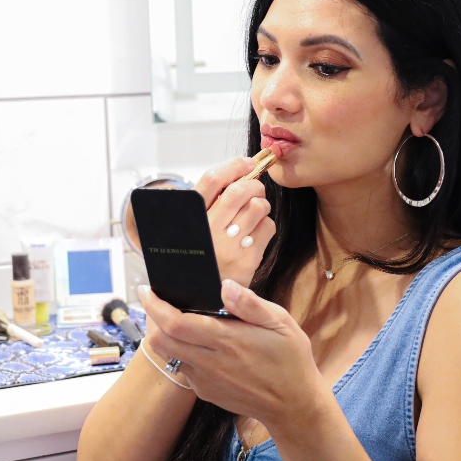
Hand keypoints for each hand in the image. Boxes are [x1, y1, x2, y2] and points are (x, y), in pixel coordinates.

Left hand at [139, 279, 330, 437]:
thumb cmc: (290, 360)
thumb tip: (225, 286)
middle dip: (153, 320)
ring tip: (180, 321)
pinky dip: (183, 353)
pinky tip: (201, 345)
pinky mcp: (206, 392)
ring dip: (167, 337)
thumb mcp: (281, 323)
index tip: (147, 290)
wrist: (293, 406)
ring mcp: (205, 380)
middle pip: (160, 341)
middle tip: (159, 303)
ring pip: (169, 355)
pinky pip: (184, 369)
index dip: (155, 306)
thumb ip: (251, 304)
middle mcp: (210, 362)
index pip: (175, 323)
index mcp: (226, 340)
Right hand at [196, 157, 275, 285]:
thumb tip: (237, 174)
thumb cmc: (200, 256)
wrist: (201, 298)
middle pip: (240, 190)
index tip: (246, 162)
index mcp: (192, 219)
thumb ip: (208, 204)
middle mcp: (209, 230)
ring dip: (261, 205)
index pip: (212, 180)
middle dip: (254, 184)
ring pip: (257, 207)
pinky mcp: (247, 260)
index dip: (233, 165)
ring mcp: (229, 245)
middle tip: (255, 189)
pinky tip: (256, 232)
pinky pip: (267, 227)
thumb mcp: (193, 229)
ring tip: (255, 213)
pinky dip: (266, 224)